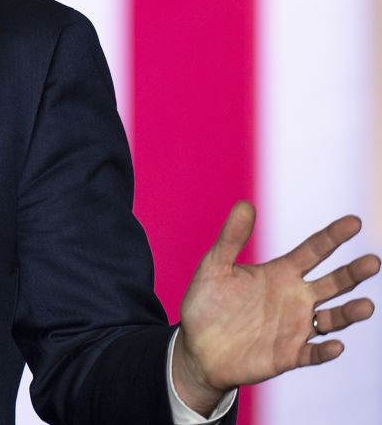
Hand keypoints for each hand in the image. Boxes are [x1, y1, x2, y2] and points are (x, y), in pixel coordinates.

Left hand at [171, 201, 379, 413]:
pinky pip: (312, 354)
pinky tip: (335, 346)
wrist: (196, 347)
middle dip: (353, 273)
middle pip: (333, 283)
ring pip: (332, 318)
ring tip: (366, 306)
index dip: (333, 236)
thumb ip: (231, 238)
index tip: (354, 221)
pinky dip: (325, 351)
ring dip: (349, 313)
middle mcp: (295, 298)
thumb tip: (245, 204)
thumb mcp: (215, 267)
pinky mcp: (288, 355)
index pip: (314, 250)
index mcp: (280, 273)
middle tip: (373, 261)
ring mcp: (295, 327)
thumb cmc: (207, 304)